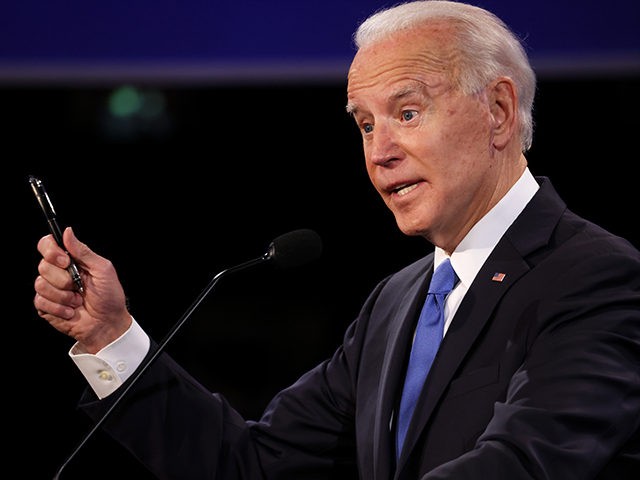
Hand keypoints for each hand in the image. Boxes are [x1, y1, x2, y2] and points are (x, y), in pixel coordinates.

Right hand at [34, 226, 131, 353]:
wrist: (108, 323)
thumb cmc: (110, 297)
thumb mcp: (103, 270)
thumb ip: (84, 251)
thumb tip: (68, 231)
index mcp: (71, 261)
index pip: (48, 245)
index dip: (51, 251)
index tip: (65, 261)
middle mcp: (58, 273)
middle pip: (43, 265)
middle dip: (64, 279)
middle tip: (79, 286)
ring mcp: (51, 290)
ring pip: (41, 284)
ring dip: (63, 295)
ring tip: (78, 300)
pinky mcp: (45, 306)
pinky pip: (40, 301)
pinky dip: (59, 308)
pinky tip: (71, 311)